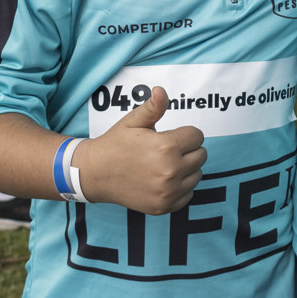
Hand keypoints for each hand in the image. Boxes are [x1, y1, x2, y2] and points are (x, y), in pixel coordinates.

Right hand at [76, 88, 206, 215]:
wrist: (95, 174)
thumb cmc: (116, 144)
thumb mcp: (133, 121)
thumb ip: (153, 107)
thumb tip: (161, 91)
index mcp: (166, 147)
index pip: (197, 136)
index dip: (185, 134)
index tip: (171, 136)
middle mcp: (170, 171)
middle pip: (201, 155)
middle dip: (188, 150)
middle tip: (167, 150)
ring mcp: (168, 192)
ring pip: (197, 175)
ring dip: (186, 169)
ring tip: (164, 164)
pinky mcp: (164, 206)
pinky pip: (189, 194)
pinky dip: (181, 187)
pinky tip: (163, 180)